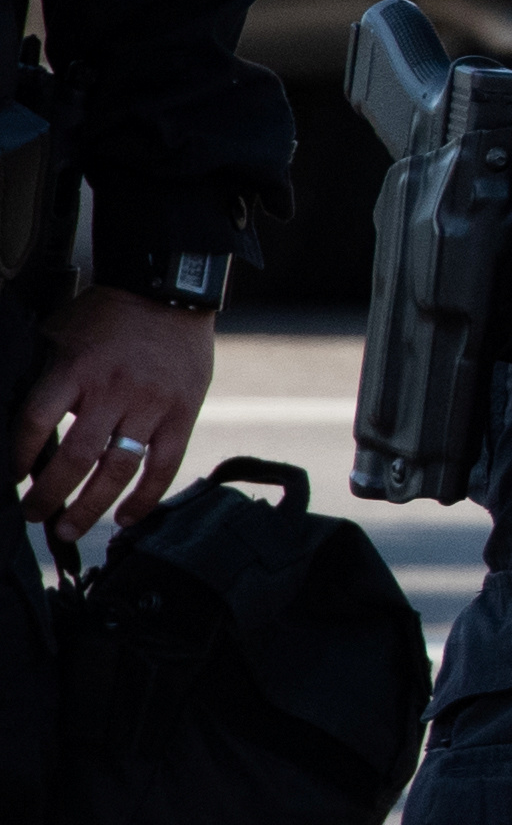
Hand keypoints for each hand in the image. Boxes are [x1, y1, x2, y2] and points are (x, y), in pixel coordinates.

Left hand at [14, 289, 208, 539]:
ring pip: (118, 470)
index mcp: (75, 369)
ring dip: (90, 507)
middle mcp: (113, 390)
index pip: (36, 422)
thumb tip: (12, 421)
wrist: (167, 294)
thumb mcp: (59, 335)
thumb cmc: (104, 318)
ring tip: (68, 530)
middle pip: (77, 458)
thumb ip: (41, 376)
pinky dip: (145, 498)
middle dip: (50, 496)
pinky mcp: (183, 414)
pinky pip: (164, 466)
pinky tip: (125, 518)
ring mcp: (151, 405)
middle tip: (35, 517)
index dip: (20, 456)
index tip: (12, 476)